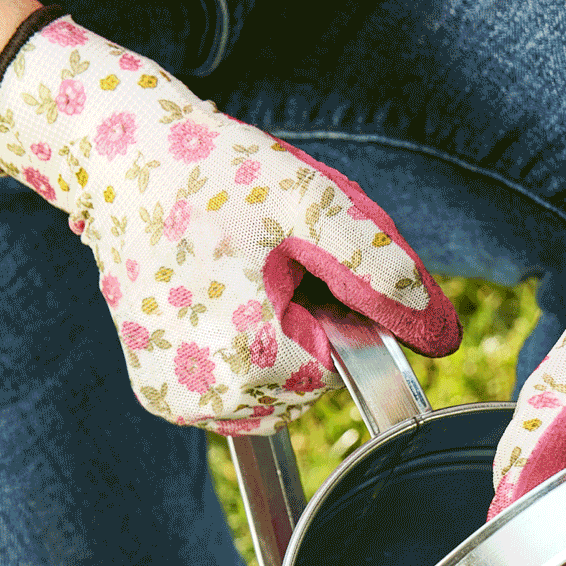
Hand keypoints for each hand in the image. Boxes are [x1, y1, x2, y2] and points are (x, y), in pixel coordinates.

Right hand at [0, 16, 458, 433]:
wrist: (122, 166)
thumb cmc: (221, 176)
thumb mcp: (313, 204)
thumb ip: (380, 269)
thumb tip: (442, 334)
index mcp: (253, 356)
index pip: (338, 368)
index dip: (328, 315)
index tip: (292, 270)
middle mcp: (209, 394)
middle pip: (303, 391)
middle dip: (300, 336)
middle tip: (261, 270)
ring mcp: (177, 400)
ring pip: (268, 398)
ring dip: (269, 351)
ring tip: (234, 284)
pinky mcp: (158, 395)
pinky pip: (229, 395)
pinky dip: (235, 359)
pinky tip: (212, 304)